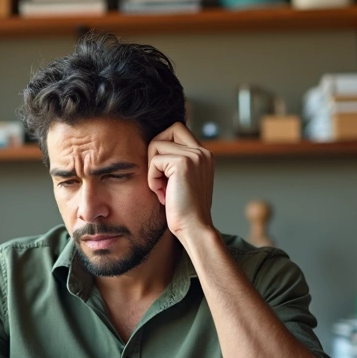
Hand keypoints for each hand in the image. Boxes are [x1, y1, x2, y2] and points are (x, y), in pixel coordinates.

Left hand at [147, 122, 214, 240]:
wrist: (194, 229)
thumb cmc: (184, 210)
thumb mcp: (182, 182)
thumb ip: (175, 164)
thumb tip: (154, 147)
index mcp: (204, 156)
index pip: (178, 130)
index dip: (164, 145)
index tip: (163, 171)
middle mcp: (203, 152)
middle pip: (170, 129)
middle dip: (156, 150)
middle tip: (159, 175)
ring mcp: (195, 156)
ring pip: (157, 144)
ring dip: (153, 168)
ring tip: (162, 188)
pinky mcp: (183, 163)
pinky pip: (154, 161)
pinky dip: (152, 178)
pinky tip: (162, 194)